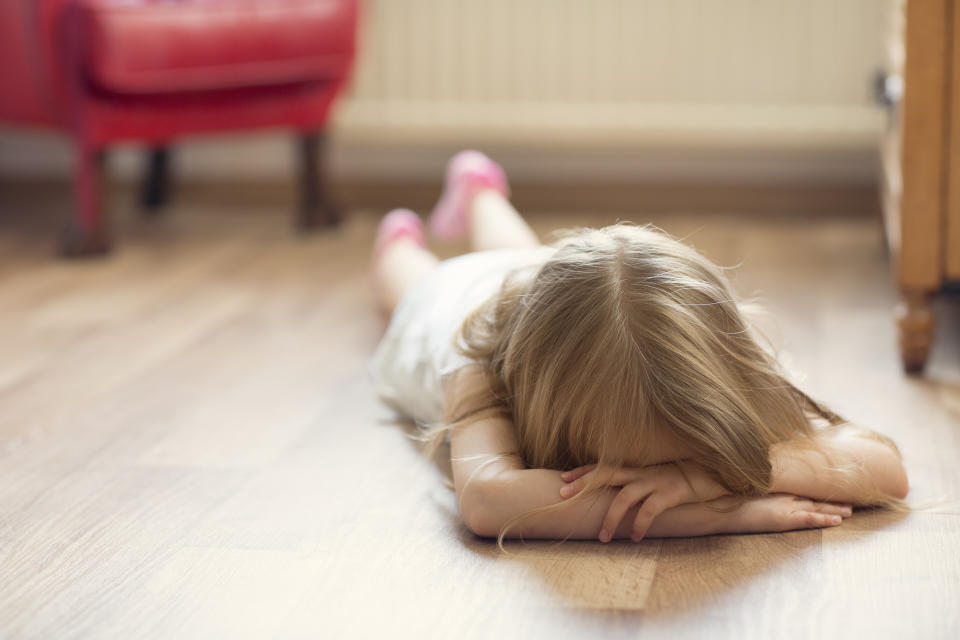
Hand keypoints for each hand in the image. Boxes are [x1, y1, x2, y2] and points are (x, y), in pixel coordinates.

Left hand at [559, 462, 727, 541]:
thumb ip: (641, 484)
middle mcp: (642, 473)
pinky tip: (634, 537)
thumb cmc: (685, 478)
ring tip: (602, 538)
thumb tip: (621, 499)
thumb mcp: (658, 478)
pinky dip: (639, 524)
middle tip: (563, 496)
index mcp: (638, 469)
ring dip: (610, 517)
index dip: (584, 471)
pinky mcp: (671, 493)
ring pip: (625, 496)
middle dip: (584, 484)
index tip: (563, 478)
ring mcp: (656, 482)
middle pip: (607, 474)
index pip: (605, 466)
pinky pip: (650, 510)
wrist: (715, 472)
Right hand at [728, 493, 852, 532]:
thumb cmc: (727, 501)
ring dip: (833, 509)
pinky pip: (809, 519)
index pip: (799, 488)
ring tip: (850, 510)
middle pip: (811, 496)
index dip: (814, 488)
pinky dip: (824, 519)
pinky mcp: (784, 518)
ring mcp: (784, 506)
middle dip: (829, 499)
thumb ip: (753, 487)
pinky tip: (837, 521)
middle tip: (848, 499)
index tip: (828, 487)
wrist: (720, 508)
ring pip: (815, 507)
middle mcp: (782, 495)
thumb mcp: (742, 491)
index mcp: (774, 489)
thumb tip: (755, 483)